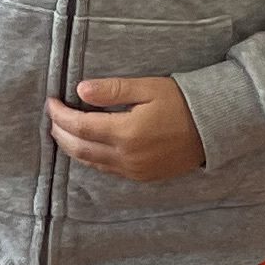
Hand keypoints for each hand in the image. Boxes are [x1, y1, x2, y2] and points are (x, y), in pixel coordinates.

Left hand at [48, 76, 203, 181]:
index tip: (51, 102)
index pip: (79, 126)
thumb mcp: (148, 88)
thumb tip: (80, 90)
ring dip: (72, 147)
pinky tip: (87, 146)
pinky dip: (90, 158)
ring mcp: (133, 170)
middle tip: (51, 117)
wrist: (214, 128)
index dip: (60, 114)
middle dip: (60, 133)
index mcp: (125, 132)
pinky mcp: (141, 176)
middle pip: (79, 148)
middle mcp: (126, 156)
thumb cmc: (183, 102)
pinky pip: (107, 170)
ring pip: (90, 162)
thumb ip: (113, 90)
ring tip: (61, 132)